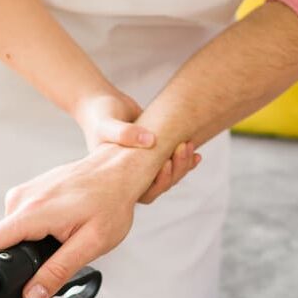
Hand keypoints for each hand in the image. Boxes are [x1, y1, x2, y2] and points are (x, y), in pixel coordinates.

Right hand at [0, 139, 201, 297]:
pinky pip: (20, 220)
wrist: (119, 169)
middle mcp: (22, 199)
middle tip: (45, 269)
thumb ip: (58, 270)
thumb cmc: (111, 202)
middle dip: (13, 261)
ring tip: (62, 242)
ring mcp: (25, 192)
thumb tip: (31, 294)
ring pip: (12, 232)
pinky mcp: (30, 191)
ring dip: (28, 246)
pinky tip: (60, 229)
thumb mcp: (91, 244)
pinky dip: (33, 232)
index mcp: (33, 213)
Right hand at [73, 88, 199, 201]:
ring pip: (169, 176)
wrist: (103, 103)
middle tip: (183, 147)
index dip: (160, 183)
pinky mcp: (154, 155)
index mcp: (118, 180)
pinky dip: (185, 160)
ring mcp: (144, 167)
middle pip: (160, 186)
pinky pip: (172, 163)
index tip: (166, 162)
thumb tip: (150, 141)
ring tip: (188, 144)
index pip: (145, 193)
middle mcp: (133, 178)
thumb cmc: (100, 117)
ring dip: (183, 164)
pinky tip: (197, 153)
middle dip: (177, 171)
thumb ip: (124, 133)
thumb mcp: (107, 125)